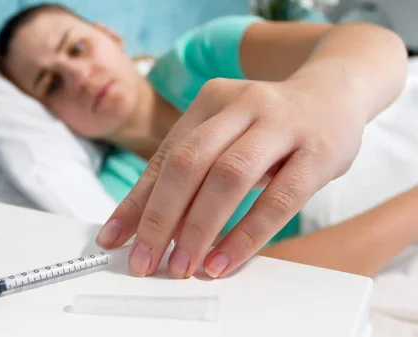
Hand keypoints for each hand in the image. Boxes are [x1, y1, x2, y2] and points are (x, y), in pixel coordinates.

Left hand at [95, 77, 365, 277]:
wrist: (336, 92)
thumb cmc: (269, 125)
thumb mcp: (226, 134)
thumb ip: (191, 170)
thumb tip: (146, 224)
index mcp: (210, 101)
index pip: (165, 157)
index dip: (137, 201)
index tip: (115, 239)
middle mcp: (241, 105)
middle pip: (188, 162)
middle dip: (159, 217)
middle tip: (144, 259)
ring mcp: (281, 124)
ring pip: (228, 177)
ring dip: (198, 227)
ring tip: (182, 266)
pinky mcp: (318, 151)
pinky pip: (279, 199)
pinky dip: (247, 235)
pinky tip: (224, 260)